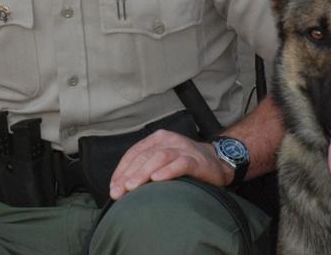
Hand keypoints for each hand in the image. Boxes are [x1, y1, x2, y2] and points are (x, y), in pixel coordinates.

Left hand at [108, 130, 232, 199]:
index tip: (113, 187)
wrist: (217, 162)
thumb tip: (121, 188)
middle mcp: (169, 140)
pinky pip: (180, 164)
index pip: (135, 153)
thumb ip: (146, 169)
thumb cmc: (185, 164)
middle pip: (145, 156)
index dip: (122, 170)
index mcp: (157, 139)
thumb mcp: (163, 162)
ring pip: (160, 157)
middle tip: (119, 192)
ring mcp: (183, 148)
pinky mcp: (196, 160)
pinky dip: (168, 171)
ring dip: (144, 172)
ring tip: (132, 187)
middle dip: (129, 175)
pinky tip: (158, 179)